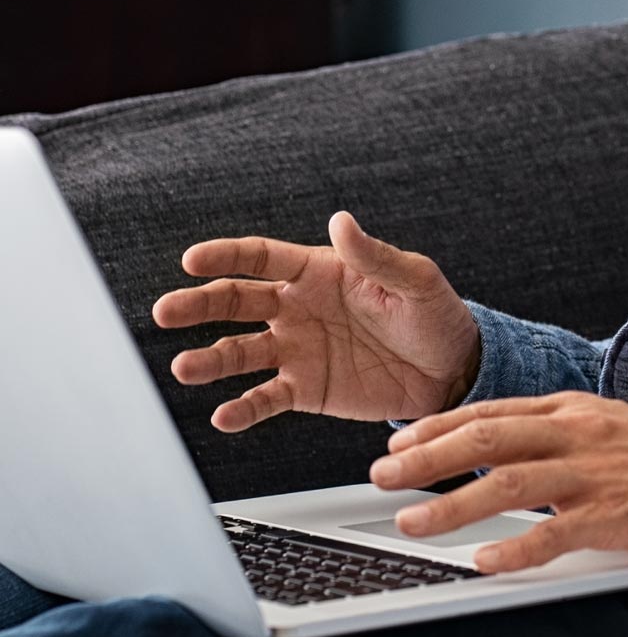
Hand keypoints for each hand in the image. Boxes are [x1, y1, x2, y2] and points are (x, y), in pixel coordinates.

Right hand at [151, 212, 480, 431]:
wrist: (452, 370)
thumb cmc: (435, 316)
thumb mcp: (414, 280)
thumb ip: (375, 256)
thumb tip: (341, 222)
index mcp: (322, 272)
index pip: (263, 257)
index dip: (227, 256)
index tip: (192, 260)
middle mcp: (299, 308)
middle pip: (237, 301)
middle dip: (199, 304)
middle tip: (166, 311)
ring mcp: (298, 349)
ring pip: (241, 351)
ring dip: (210, 359)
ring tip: (185, 367)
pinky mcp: (307, 389)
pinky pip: (266, 398)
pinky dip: (243, 408)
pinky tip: (225, 415)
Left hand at [369, 392, 627, 572]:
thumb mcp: (606, 425)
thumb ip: (555, 434)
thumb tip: (498, 453)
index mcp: (573, 408)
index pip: (491, 410)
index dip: (438, 425)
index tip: (398, 439)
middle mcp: (578, 433)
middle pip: (488, 437)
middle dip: (427, 456)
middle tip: (383, 474)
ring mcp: (596, 473)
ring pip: (509, 482)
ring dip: (453, 504)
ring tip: (412, 522)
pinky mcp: (616, 515)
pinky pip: (555, 534)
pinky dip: (514, 549)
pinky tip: (483, 562)